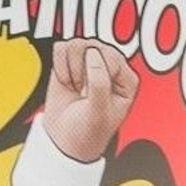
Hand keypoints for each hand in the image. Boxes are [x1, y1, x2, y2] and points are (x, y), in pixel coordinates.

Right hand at [42, 39, 138, 162]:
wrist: (64, 141)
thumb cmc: (87, 131)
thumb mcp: (98, 112)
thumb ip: (99, 83)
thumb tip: (92, 52)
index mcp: (126, 79)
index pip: (112, 58)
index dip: (96, 76)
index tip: (90, 97)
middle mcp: (110, 66)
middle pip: (94, 47)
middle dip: (82, 72)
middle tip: (81, 92)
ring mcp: (90, 62)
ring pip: (77, 44)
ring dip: (70, 69)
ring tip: (74, 87)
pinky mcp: (70, 62)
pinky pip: (62, 47)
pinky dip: (59, 64)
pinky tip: (65, 81)